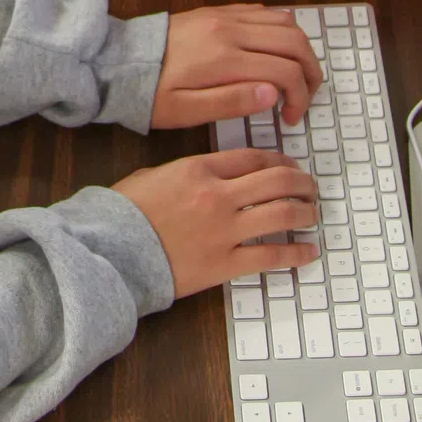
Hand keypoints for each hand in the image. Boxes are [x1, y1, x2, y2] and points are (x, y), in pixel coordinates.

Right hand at [113, 146, 318, 299]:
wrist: (109, 252)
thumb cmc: (122, 214)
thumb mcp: (150, 176)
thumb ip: (183, 172)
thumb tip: (204, 176)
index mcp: (198, 169)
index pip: (254, 158)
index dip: (280, 161)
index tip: (290, 167)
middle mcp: (217, 195)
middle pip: (277, 180)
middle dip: (302, 183)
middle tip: (311, 189)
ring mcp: (223, 230)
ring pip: (282, 213)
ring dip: (305, 212)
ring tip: (312, 214)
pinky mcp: (224, 263)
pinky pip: (271, 256)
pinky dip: (296, 253)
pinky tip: (308, 251)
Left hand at [150, 5, 321, 129]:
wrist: (118, 61)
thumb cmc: (150, 94)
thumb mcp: (185, 111)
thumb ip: (232, 102)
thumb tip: (274, 94)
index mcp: (224, 58)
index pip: (285, 71)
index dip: (299, 98)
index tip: (290, 119)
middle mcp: (230, 29)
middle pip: (295, 41)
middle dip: (310, 72)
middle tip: (303, 99)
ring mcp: (225, 15)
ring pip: (285, 22)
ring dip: (300, 49)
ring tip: (294, 78)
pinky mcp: (219, 10)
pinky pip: (264, 11)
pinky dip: (281, 31)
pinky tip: (273, 55)